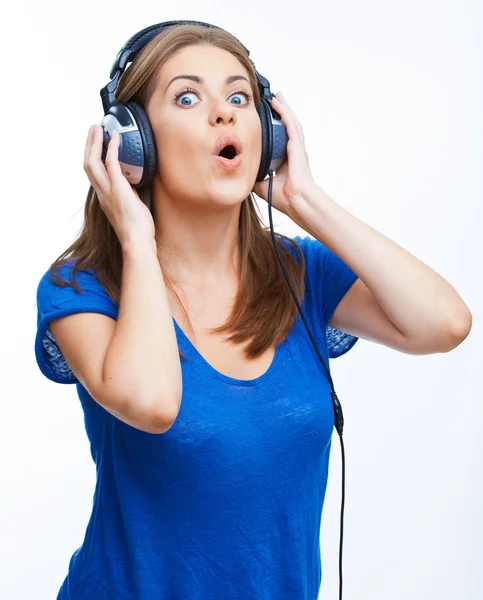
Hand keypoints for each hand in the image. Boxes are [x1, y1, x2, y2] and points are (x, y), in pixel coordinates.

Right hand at [83, 125, 155, 247]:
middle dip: (89, 145)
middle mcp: (101, 193)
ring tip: (98, 128)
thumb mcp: (131, 208)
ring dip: (95, 143)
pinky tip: (115, 137)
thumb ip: (129, 195)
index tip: (96, 145)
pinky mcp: (117, 188)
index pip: (93, 174)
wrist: (136, 241)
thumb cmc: (137, 229)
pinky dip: (112, 148)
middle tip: (92, 130)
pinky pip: (111, 163)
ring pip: (93, 161)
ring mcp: (107, 190)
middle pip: (87, 164)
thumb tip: (134, 186)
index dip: (93, 157)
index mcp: (104, 197)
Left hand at [251, 92, 317, 216]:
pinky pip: (290, 125)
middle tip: (273, 100)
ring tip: (277, 96)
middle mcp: (293, 152)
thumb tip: (241, 171)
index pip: (280, 138)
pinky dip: (284, 112)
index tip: (267, 118)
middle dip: (281, 112)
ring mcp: (296, 148)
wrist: (296, 202)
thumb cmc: (284, 198)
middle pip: (287, 127)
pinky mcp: (297, 146)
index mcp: (286, 160)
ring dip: (283, 108)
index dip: (275, 128)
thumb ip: (254, 176)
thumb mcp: (262, 184)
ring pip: (290, 122)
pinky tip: (278, 103)